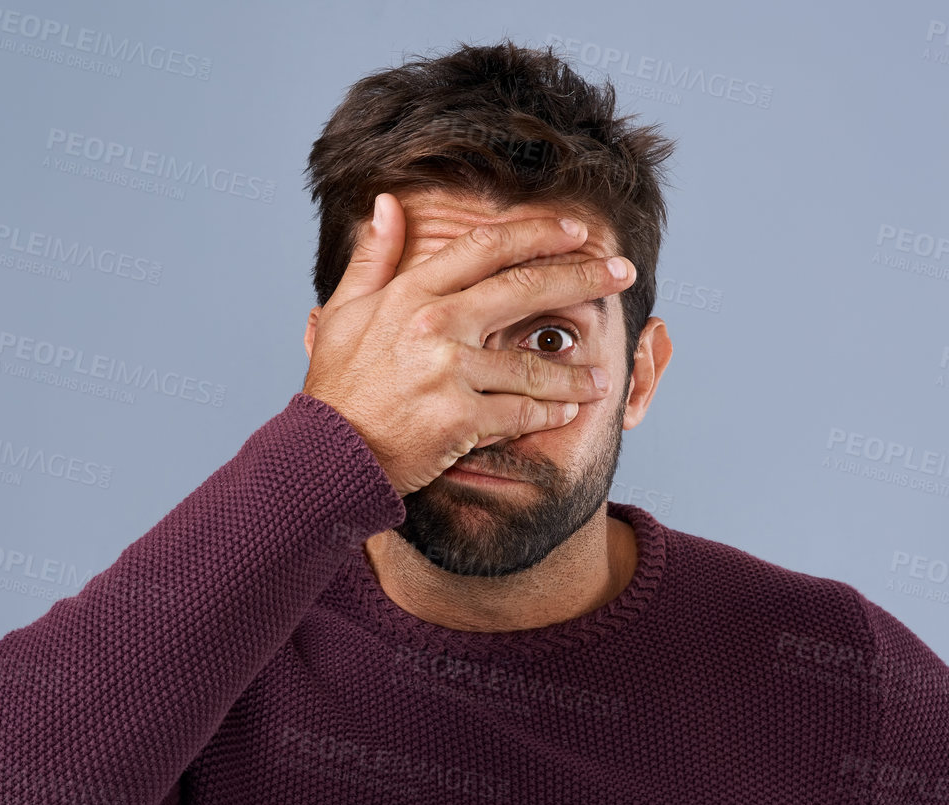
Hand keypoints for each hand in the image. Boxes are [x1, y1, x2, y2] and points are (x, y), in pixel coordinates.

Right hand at [303, 192, 632, 495]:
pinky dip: (548, 413)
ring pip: (531, 364)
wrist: (325, 455)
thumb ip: (374, 258)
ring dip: (574, 372)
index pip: (487, 248)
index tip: (576, 232)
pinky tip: (567, 411)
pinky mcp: (460, 419)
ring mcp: (449, 372)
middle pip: (525, 289)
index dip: (537, 234)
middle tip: (623, 273)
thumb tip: (387, 204)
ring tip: (601, 376)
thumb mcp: (344, 312)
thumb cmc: (337, 386)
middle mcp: (435, 325)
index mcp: (411, 293)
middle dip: (583, 278)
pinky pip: (520, 412)